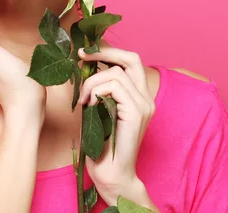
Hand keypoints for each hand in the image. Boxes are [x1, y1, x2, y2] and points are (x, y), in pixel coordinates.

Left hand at [77, 40, 155, 204]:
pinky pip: (115, 86)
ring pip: (116, 73)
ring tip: (83, 100)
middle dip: (104, 52)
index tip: (86, 53)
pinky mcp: (136, 112)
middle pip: (132, 58)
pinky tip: (89, 106)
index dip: (110, 52)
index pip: (131, 62)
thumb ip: (98, 90)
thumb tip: (84, 67)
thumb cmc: (101, 147)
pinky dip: (97, 91)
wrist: (111, 175)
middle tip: (82, 55)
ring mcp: (144, 105)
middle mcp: (146, 98)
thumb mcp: (98, 110)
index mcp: (139, 97)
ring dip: (92, 82)